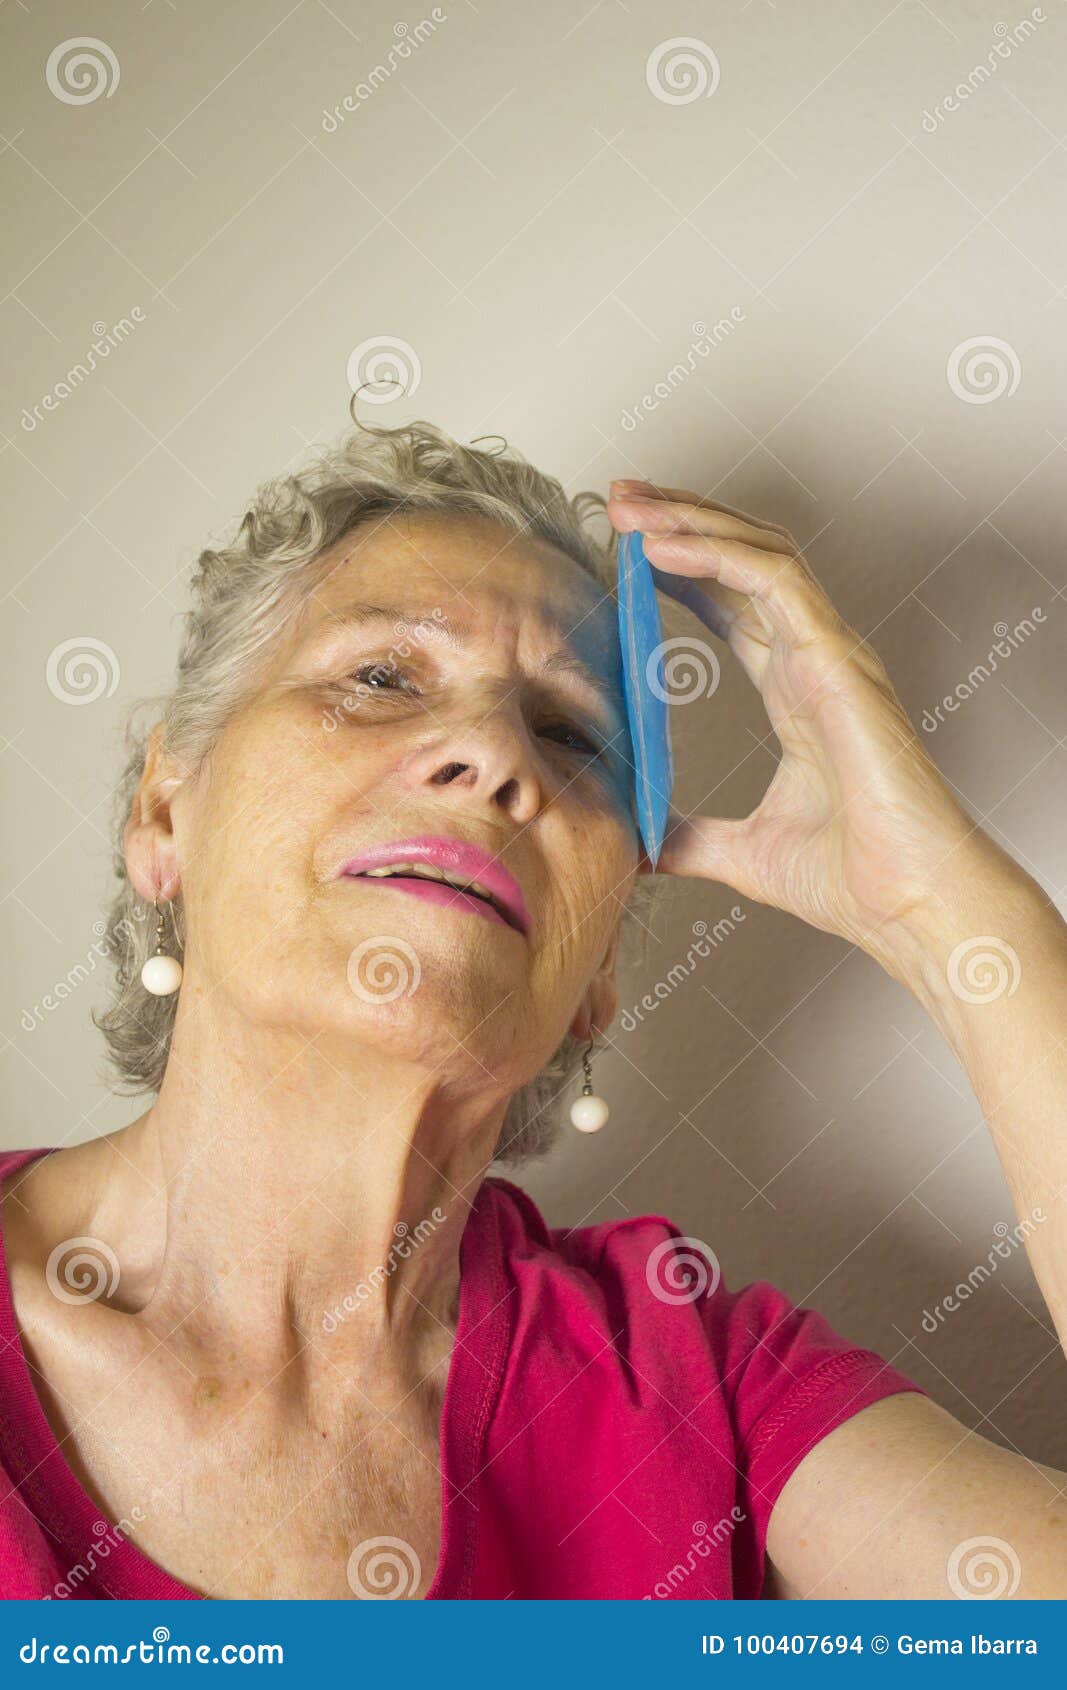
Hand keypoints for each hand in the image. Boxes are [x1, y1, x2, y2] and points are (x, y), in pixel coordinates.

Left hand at [606, 477, 1012, 970]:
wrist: (907, 904)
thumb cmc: (853, 880)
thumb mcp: (742, 854)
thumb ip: (690, 840)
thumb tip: (640, 846)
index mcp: (797, 690)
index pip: (735, 603)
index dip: (684, 568)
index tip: (625, 552)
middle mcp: (814, 659)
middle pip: (743, 561)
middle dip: (680, 522)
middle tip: (618, 502)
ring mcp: (830, 653)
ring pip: (760, 552)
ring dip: (691, 521)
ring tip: (630, 507)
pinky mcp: (836, 660)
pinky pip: (773, 581)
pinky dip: (716, 553)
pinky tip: (662, 548)